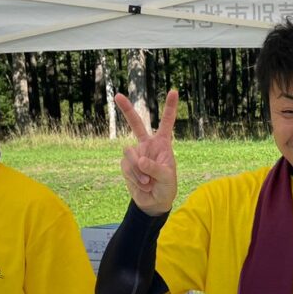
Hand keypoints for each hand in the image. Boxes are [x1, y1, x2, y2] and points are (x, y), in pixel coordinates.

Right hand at [116, 89, 178, 215]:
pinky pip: (126, 166)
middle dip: (127, 109)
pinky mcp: (126, 164)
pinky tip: (142, 184)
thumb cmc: (166, 187)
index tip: (174, 90)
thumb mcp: (167, 178)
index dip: (170, 107)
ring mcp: (136, 153)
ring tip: (148, 182)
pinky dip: (134, 177)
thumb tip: (140, 160)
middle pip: (136, 124)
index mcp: (163, 144)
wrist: (154, 202)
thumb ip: (155, 168)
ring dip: (138, 170)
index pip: (166, 123)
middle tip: (118, 95)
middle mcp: (148, 145)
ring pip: (130, 153)